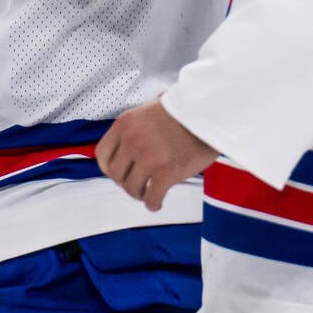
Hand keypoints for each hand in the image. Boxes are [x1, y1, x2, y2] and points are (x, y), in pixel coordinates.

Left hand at [96, 97, 219, 211]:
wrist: (210, 113)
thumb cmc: (184, 111)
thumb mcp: (150, 108)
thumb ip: (137, 125)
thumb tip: (130, 141)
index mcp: (124, 124)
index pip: (102, 155)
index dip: (111, 167)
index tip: (122, 171)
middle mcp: (131, 141)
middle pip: (115, 175)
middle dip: (126, 182)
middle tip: (139, 183)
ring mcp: (148, 158)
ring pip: (131, 189)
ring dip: (139, 194)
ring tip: (148, 193)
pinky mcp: (166, 173)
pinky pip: (151, 198)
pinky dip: (153, 204)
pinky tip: (157, 203)